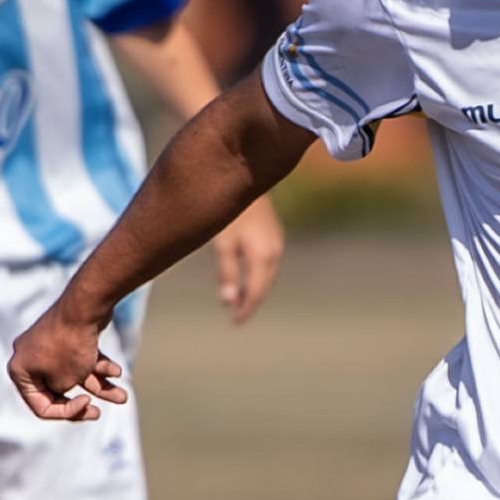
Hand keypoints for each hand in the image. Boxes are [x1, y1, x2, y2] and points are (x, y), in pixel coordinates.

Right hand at [7, 297, 128, 421]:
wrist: (84, 306)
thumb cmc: (70, 346)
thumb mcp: (64, 381)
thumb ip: (61, 393)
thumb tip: (63, 388)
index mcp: (20, 370)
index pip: (40, 405)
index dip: (66, 412)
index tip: (86, 403)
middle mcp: (30, 357)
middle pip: (58, 392)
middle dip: (83, 403)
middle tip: (98, 413)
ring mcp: (49, 346)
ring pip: (76, 375)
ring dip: (100, 387)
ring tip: (123, 396)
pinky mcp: (68, 336)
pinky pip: (83, 358)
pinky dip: (99, 366)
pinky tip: (117, 371)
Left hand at [212, 194, 284, 322]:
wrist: (246, 176)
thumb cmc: (230, 211)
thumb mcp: (223, 243)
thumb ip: (227, 273)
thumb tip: (228, 303)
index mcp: (263, 257)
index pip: (256, 293)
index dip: (245, 310)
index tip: (234, 323)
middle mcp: (274, 253)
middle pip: (263, 287)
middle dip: (250, 302)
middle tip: (236, 317)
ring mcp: (275, 243)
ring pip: (266, 276)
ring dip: (254, 290)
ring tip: (239, 302)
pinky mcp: (272, 236)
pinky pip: (266, 265)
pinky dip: (257, 277)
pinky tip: (245, 278)